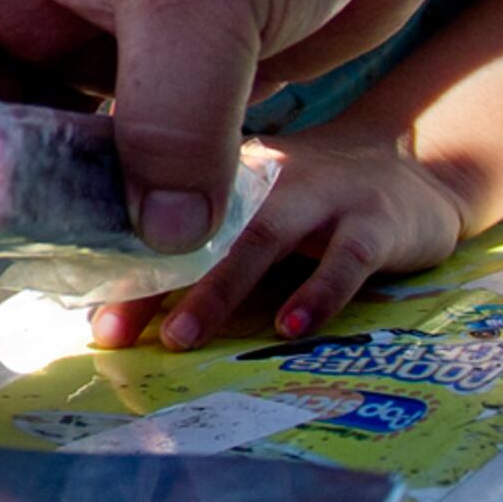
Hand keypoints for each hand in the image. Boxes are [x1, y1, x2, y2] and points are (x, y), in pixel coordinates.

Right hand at [0, 0, 454, 262]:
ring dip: (53, 213)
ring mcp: (118, 36)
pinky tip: (141, 254)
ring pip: (56, 144)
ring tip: (42, 288)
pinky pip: (139, 151)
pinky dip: (135, 201)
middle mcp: (47, 2)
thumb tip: (157, 240)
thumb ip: (170, 123)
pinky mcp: (190, 66)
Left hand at [90, 125, 471, 351]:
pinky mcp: (376, 222)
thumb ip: (202, 251)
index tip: (91, 321)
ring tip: (181, 338)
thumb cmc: (310, 205)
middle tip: (112, 334)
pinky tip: (291, 329)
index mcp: (223, 179)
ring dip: (217, 291)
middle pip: (198, 232)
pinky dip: (317, 294)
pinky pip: (344, 260)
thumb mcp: (252, 212)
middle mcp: (264, 179)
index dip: (122, 272)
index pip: (161, 224)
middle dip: (151, 284)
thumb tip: (125, 315)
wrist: (412, 163)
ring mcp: (322, 196)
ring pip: (262, 240)